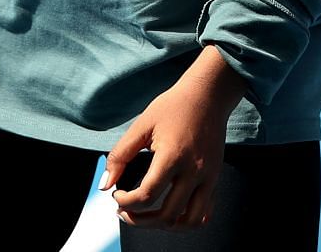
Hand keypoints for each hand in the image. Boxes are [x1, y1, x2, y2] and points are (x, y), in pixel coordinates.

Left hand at [99, 45, 248, 229]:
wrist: (208, 95)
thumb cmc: (172, 107)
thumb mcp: (142, 125)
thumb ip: (121, 155)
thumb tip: (105, 185)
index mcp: (172, 156)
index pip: (147, 195)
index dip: (126, 202)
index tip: (117, 195)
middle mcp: (194, 171)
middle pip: (167, 215)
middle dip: (140, 220)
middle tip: (125, 211)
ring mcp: (208, 177)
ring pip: (189, 221)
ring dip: (165, 225)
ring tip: (148, 216)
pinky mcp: (215, 178)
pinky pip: (204, 212)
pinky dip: (188, 219)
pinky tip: (172, 212)